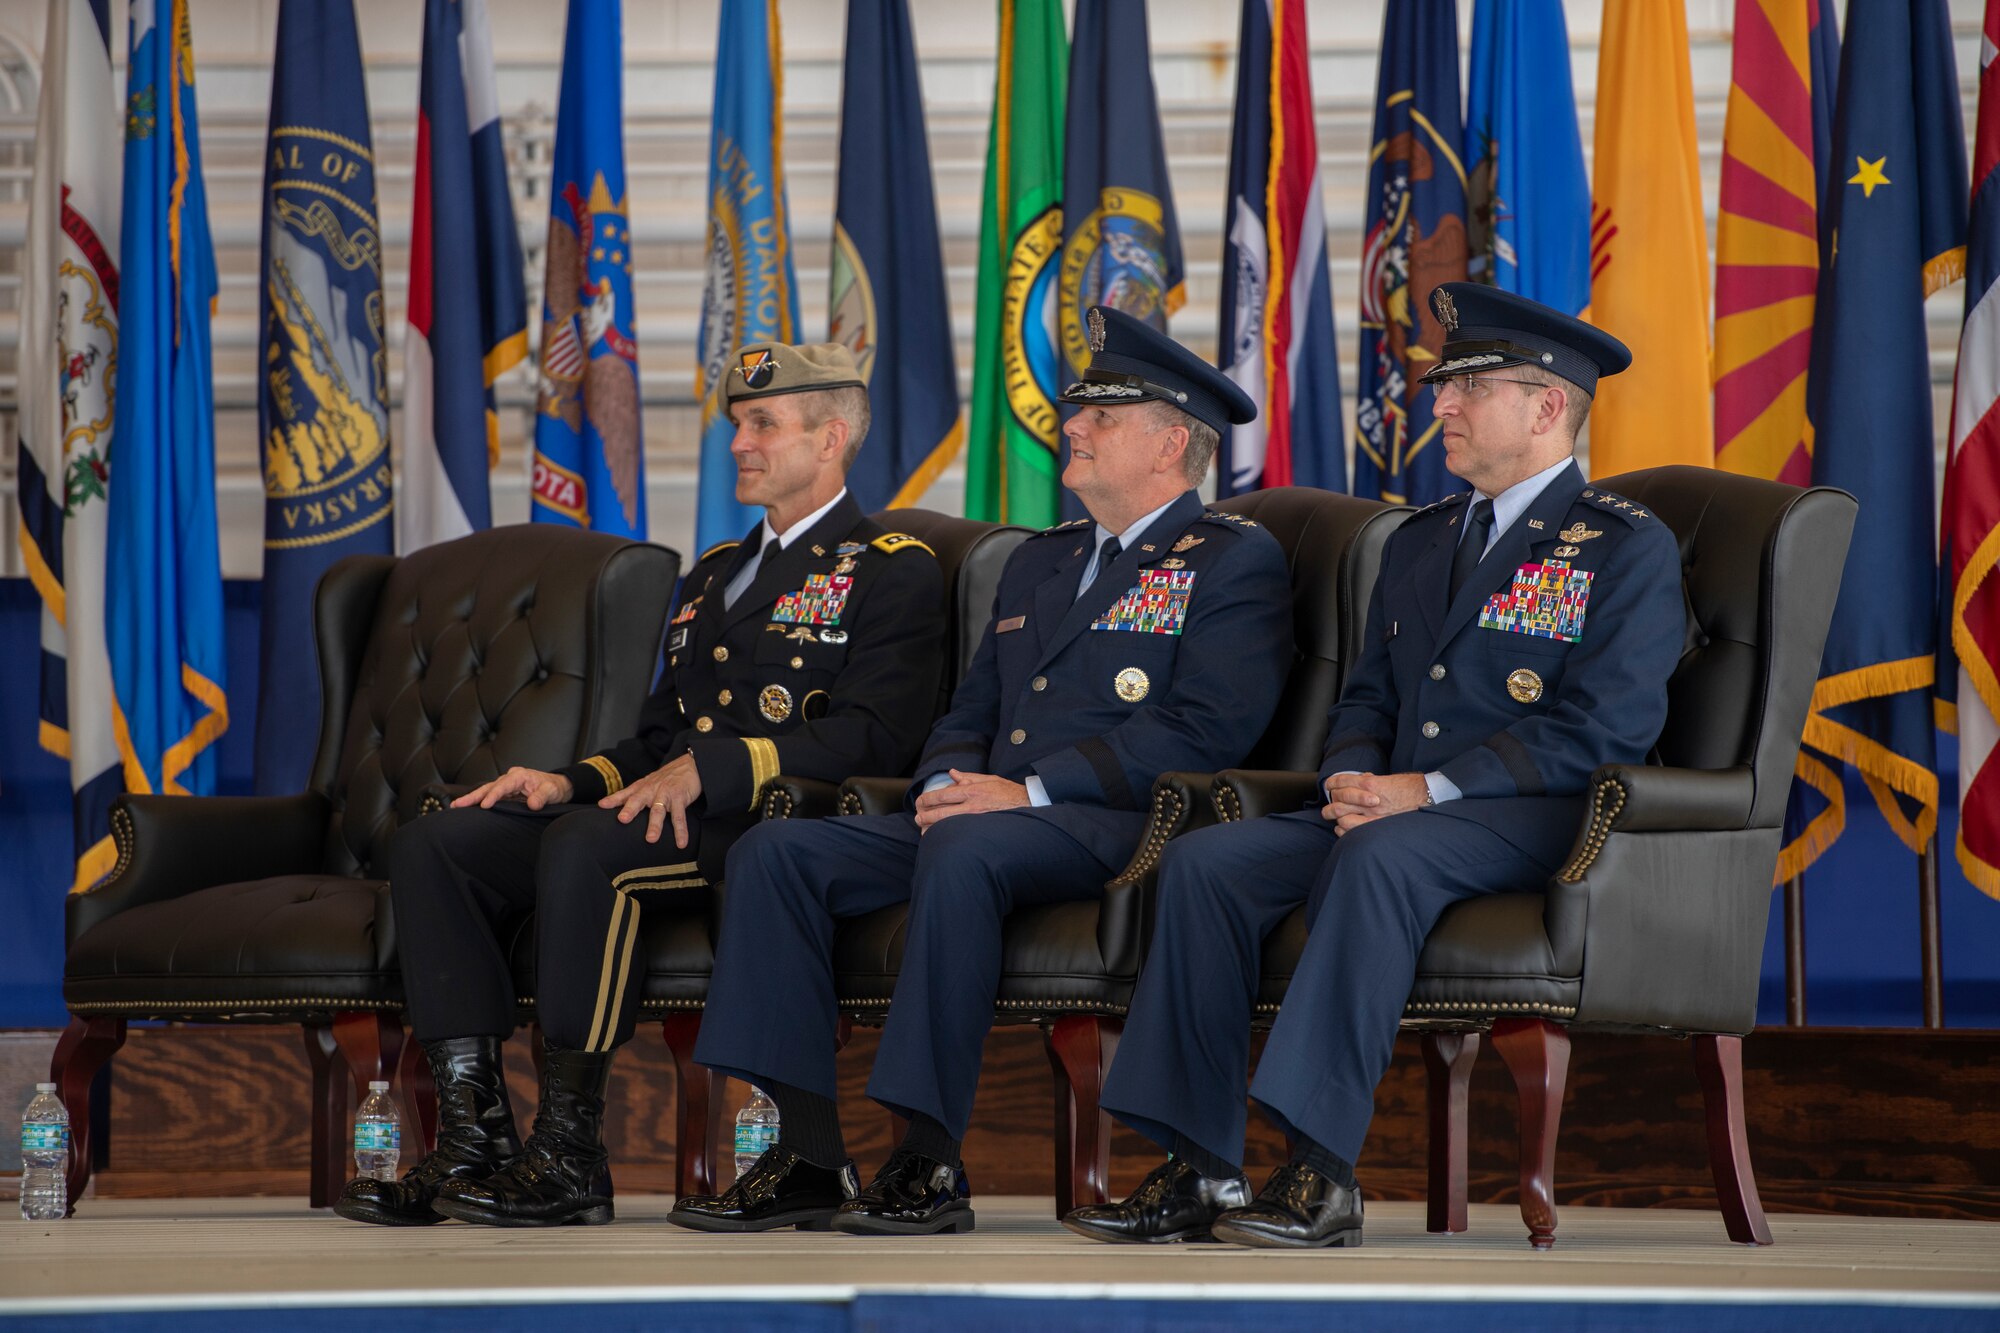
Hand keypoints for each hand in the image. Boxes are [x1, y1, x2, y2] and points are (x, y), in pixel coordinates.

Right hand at [455, 766, 571, 810]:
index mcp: (519, 775)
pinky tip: (467, 807)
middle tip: (457, 805)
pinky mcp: (505, 793)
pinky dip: (478, 801)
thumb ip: (542, 797)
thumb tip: (533, 804)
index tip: (485, 805)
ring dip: (471, 799)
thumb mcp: (552, 792)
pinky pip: (490, 796)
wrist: (557, 786)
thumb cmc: (554, 788)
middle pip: (489, 787)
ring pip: (486, 791)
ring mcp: (506, 785)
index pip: (503, 785)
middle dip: (473, 796)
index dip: (494, 795)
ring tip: (455, 806)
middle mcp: (510, 778)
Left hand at [604, 752, 703, 845]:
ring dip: (655, 825)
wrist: (690, 765)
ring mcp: (666, 794)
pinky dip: (681, 831)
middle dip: (630, 809)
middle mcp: (652, 790)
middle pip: (639, 800)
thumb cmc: (667, 778)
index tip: (602, 805)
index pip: (626, 794)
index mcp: (642, 787)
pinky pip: (680, 817)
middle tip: (623, 820)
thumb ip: (632, 795)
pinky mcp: (680, 798)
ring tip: (651, 839)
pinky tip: (681, 843)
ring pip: (659, 810)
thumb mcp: (648, 783)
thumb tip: (611, 807)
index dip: (613, 799)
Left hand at [912, 769, 1029, 831]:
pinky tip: (939, 838)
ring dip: (931, 828)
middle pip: (939, 812)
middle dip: (924, 815)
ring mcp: (975, 820)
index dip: (926, 799)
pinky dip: (946, 836)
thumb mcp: (988, 779)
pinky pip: (958, 834)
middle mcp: (971, 805)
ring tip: (923, 829)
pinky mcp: (980, 830)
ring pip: (946, 826)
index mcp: (971, 790)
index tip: (919, 802)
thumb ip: (968, 776)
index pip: (941, 795)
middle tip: (917, 817)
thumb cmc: (1008, 792)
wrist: (1028, 805)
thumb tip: (952, 773)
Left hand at [1321, 771, 1428, 834]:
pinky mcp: (1376, 824)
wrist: (1426, 797)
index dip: (1331, 784)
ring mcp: (1372, 812)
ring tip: (1336, 819)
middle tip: (1330, 807)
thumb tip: (1360, 779)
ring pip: (1341, 816)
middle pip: (1337, 799)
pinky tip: (1343, 828)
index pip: (1341, 781)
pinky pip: (1352, 830)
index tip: (1329, 786)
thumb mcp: (1387, 779)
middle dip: (1331, 803)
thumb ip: (1371, 780)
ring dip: (1336, 817)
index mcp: (1369, 782)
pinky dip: (1343, 830)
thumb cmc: (1409, 788)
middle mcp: (1368, 797)